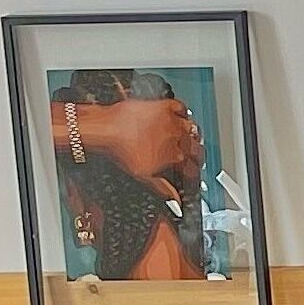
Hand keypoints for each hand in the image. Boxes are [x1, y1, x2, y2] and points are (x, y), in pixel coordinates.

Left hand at [68, 94, 202, 184]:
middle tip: (192, 154)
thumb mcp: (142, 175)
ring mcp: (171, 121)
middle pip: (195, 146)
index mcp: (173, 156)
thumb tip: (174, 198)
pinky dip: (183, 112)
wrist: (107, 129)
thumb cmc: (120, 150)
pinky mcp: (163, 106)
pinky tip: (179, 115)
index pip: (192, 164)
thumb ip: (162, 187)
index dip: (193, 168)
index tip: (191, 170)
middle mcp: (176, 138)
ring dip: (192, 133)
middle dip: (196, 152)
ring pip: (192, 128)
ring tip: (187, 136)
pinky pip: (181, 108)